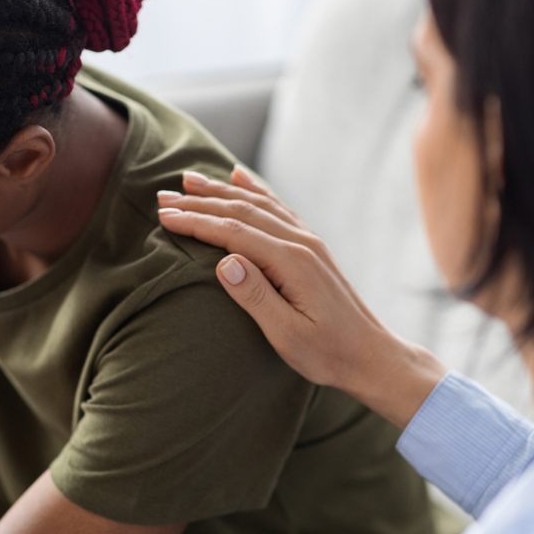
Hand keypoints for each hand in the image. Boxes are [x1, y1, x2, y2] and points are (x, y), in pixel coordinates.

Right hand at [157, 166, 445, 428]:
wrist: (371, 356)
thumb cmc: (328, 353)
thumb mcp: (288, 335)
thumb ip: (256, 297)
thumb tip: (225, 262)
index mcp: (292, 262)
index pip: (234, 233)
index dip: (197, 222)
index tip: (165, 217)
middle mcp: (301, 243)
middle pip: (242, 212)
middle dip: (200, 202)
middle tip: (163, 196)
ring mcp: (308, 241)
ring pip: (258, 205)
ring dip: (221, 190)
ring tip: (188, 179)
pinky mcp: (310, 247)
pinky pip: (277, 208)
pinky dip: (254, 189)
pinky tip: (239, 177)